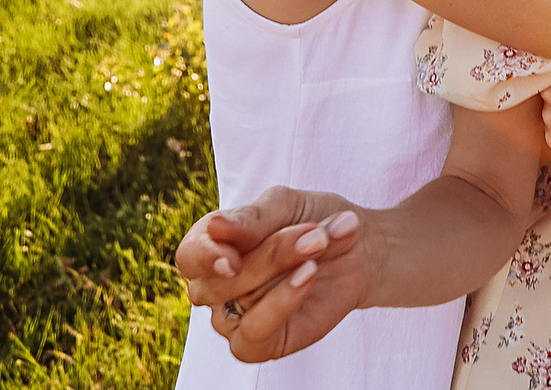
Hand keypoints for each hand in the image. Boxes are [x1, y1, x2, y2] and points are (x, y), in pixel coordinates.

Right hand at [177, 188, 354, 337]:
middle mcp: (216, 286)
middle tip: (315, 234)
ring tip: (321, 245)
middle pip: (221, 279)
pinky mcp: (259, 344)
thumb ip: (251, 219)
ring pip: (242, 301)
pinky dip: (282, 304)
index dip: (206, 255)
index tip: (232, 256)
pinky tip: (307, 277)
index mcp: (212, 246)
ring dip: (285, 271)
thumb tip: (216, 227)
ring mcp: (235, 318)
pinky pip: (255, 334)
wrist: (360, 249)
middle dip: (271, 253)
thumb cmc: (315, 222)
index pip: (190, 256)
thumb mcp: (286, 206)